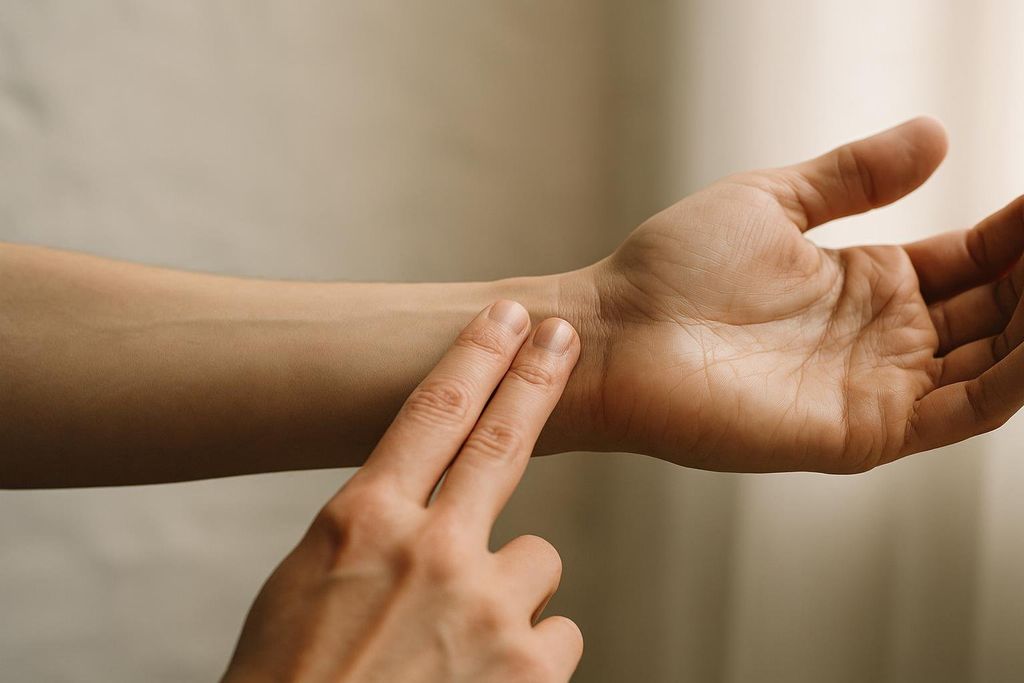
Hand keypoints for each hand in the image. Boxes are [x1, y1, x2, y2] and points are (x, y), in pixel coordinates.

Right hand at [223, 302, 582, 681]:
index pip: (431, 413)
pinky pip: (557, 631)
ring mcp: (487, 608)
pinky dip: (529, 651)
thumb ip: (372, 531)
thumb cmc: (292, 681)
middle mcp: (430, 551)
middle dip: (535, 378)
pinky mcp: (530, 667)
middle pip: (504, 441)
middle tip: (561, 335)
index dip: (474, 356)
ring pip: (538, 560)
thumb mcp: (309, 584)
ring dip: (511, 591)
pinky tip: (482, 681)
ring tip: (460, 642)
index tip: (504, 318)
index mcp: (363, 522)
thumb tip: (419, 504)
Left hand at [570, 117, 1023, 472]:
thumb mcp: (774, 202)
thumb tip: (937, 135)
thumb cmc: (673, 269)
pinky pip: (966, 409)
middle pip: (999, 309)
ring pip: (997, 359)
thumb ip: (853, 177)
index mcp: (867, 282)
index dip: (1023, 234)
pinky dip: (1018, 377)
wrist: (615, 331)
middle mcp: (883, 338)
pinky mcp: (865, 431)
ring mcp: (878, 386)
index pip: (975, 260)